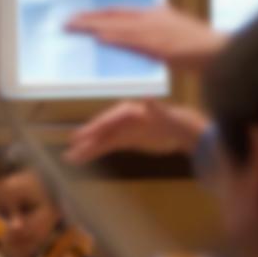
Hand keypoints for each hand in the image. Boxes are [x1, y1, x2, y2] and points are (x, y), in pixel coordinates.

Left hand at [65, 4, 227, 69]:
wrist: (222, 54)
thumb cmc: (204, 53)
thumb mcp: (177, 41)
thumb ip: (159, 40)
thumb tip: (148, 45)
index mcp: (158, 15)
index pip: (122, 13)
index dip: (101, 16)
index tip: (83, 19)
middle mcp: (154, 19)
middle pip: (114, 16)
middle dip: (89, 19)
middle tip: (67, 23)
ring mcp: (157, 31)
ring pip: (118, 27)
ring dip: (94, 27)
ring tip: (73, 28)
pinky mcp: (160, 45)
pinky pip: (132, 41)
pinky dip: (115, 39)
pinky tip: (99, 38)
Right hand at [65, 100, 209, 165]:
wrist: (186, 132)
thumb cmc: (180, 123)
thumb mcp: (171, 118)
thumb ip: (158, 110)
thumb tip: (148, 98)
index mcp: (133, 110)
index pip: (111, 118)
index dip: (97, 126)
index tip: (83, 134)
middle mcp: (125, 118)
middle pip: (103, 128)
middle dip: (87, 138)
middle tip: (71, 147)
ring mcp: (124, 129)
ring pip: (102, 139)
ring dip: (87, 148)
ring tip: (71, 158)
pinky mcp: (126, 140)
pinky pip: (107, 146)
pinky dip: (95, 152)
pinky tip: (83, 158)